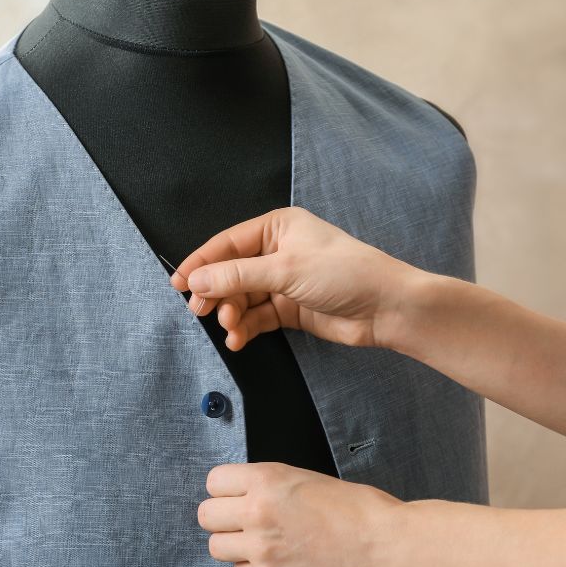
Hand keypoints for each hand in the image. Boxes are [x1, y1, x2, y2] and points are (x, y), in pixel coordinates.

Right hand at [170, 206, 415, 350]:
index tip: (178, 284)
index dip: (200, 263)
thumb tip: (195, 281)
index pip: (227, 243)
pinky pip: (258, 316)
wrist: (387, 308)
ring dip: (232, 313)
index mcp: (277, 227)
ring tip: (230, 328)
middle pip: (231, 272)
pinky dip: (246, 327)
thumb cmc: (344, 273)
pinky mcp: (291, 308)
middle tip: (200, 312)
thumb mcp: (285, 270)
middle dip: (216, 293)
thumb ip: (237, 276)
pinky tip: (239, 339)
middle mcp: (278, 251)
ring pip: (243, 297)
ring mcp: (285, 281)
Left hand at [197, 462, 402, 566]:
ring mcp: (261, 549)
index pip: (214, 481)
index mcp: (267, 480)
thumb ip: (273, 488)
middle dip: (223, 519)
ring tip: (262, 545)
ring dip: (235, 546)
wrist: (387, 548)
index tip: (235, 497)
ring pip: (217, 548)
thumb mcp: (309, 480)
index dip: (226, 490)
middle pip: (206, 515)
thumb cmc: (361, 512)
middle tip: (245, 523)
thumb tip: (248, 496)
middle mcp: (257, 512)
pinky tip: (279, 563)